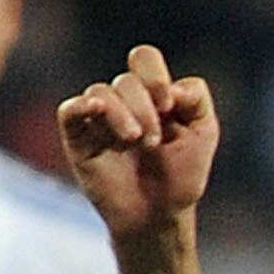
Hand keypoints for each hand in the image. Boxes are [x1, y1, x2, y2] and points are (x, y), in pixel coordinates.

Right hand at [58, 44, 219, 240]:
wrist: (159, 214)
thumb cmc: (181, 174)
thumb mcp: (204, 133)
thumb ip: (197, 99)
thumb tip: (173, 86)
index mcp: (151, 94)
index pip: (144, 59)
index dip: (155, 76)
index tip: (169, 106)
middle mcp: (123, 101)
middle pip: (126, 81)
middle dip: (144, 108)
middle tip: (154, 141)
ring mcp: (99, 118)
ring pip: (99, 93)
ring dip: (121, 114)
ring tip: (135, 141)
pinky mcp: (78, 138)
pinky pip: (69, 110)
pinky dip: (80, 106)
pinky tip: (95, 111)